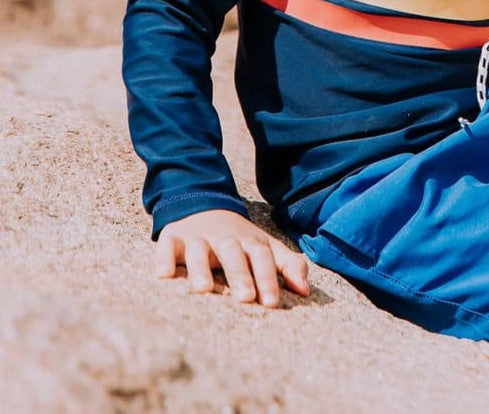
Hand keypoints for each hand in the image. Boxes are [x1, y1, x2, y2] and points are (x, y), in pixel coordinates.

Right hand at [155, 209, 309, 307]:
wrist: (205, 205)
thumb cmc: (240, 240)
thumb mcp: (266, 247)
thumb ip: (287, 266)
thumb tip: (306, 291)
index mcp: (250, 241)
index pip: (262, 257)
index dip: (268, 278)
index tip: (272, 303)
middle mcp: (224, 238)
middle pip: (233, 254)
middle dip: (240, 274)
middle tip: (246, 298)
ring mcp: (198, 237)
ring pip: (199, 251)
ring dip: (201, 268)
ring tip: (204, 290)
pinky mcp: (173, 238)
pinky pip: (166, 246)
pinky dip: (163, 258)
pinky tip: (163, 275)